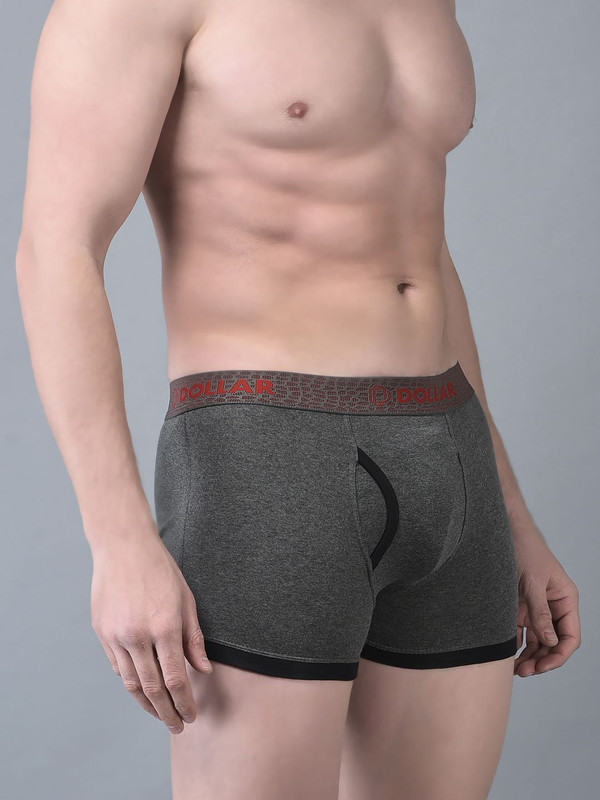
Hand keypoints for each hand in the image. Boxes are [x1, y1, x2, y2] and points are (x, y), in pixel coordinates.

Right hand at [90, 528, 212, 732]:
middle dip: (166, 712)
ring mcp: (116, 635)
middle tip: (177, 726)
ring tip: (160, 714)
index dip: (185, 702)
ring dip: (146, 704)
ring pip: (131, 683)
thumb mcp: (186, 601)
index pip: (176, 679)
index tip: (192, 716)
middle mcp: (137, 635)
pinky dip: (131, 682)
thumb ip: (193, 639)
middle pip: (152, 689)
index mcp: (164, 627)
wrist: (124, 548)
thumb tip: (203, 670)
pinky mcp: (102, 632)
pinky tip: (142, 689)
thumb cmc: (160, 571)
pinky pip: (118, 667)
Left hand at [512, 524, 580, 676]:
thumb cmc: (524, 550)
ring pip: (537, 641)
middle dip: (542, 660)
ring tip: (515, 669)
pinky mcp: (520, 607)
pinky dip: (516, 645)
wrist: (504, 532)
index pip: (570, 637)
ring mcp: (537, 608)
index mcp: (565, 600)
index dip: (559, 655)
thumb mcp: (532, 582)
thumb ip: (540, 612)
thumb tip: (550, 643)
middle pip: (553, 643)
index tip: (542, 667)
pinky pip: (522, 632)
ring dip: (529, 656)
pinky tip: (506, 654)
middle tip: (523, 672)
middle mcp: (553, 607)